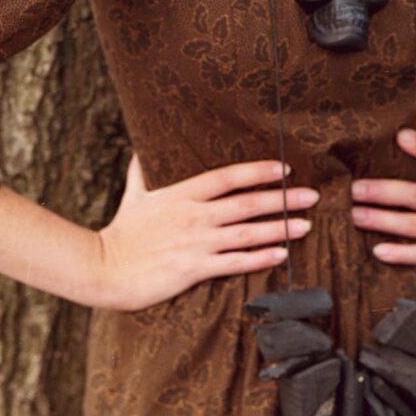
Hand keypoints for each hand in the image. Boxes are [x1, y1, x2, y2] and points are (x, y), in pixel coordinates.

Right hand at [95, 153, 317, 311]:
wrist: (103, 268)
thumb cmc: (121, 233)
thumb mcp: (133, 195)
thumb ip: (142, 170)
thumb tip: (143, 145)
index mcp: (181, 194)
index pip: (228, 176)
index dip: (258, 170)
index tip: (284, 168)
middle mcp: (194, 215)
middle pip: (247, 203)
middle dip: (282, 199)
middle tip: (311, 196)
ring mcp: (196, 243)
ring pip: (247, 233)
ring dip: (279, 228)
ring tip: (305, 225)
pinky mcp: (193, 269)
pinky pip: (235, 263)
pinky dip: (261, 258)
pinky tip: (282, 255)